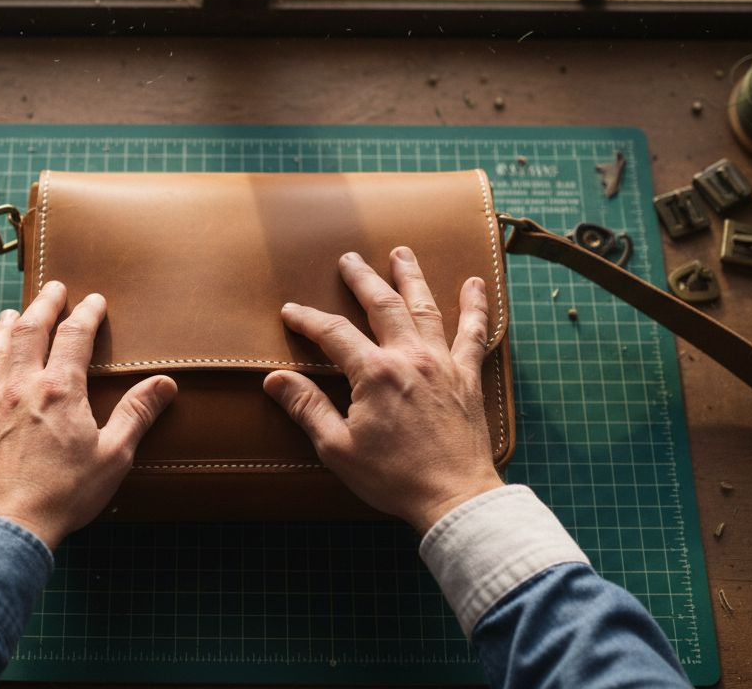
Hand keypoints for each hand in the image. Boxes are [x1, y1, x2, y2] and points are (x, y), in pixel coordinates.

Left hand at [0, 281, 177, 548]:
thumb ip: (137, 414)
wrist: (11, 527)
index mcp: (60, 389)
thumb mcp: (115, 455)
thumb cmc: (67, 494)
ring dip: (4, 328)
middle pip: (30, 331)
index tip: (94, 300)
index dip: (86, 313)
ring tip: (11, 313)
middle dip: (43, 305)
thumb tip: (164, 383)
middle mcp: (22, 387)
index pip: (75, 336)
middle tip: (53, 288)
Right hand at [263, 248, 502, 533]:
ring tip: (402, 253)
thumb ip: (307, 408)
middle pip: (382, 305)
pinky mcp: (467, 378)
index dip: (309, 319)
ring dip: (411, 277)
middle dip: (362, 278)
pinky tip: (476, 285)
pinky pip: (474, 333)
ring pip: (426, 307)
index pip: (334, 333)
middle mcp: (410, 357)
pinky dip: (476, 307)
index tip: (292, 311)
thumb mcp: (337, 447)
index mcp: (375, 373)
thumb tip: (275, 380)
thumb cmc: (394, 477)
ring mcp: (443, 364)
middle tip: (349, 259)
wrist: (454, 497)